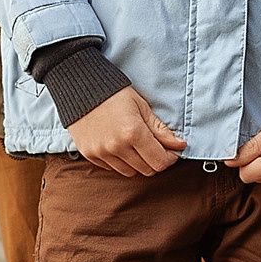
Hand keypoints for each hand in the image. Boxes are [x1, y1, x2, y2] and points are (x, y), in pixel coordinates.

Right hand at [67, 87, 185, 176]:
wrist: (80, 89)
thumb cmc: (114, 94)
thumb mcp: (141, 106)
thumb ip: (160, 129)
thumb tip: (180, 144)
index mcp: (133, 132)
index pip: (160, 161)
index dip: (169, 158)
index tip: (171, 151)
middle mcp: (117, 146)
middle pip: (147, 170)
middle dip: (155, 161)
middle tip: (155, 147)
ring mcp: (102, 152)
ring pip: (130, 172)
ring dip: (138, 163)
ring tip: (136, 146)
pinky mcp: (90, 155)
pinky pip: (112, 169)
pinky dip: (120, 162)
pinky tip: (120, 146)